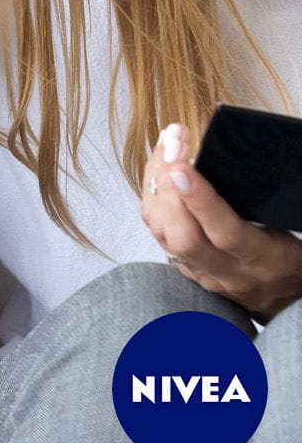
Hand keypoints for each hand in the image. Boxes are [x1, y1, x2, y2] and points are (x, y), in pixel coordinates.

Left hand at [142, 123, 301, 320]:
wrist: (284, 300)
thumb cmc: (290, 257)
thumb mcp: (287, 229)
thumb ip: (263, 204)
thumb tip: (230, 161)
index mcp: (263, 260)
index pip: (226, 232)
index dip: (200, 199)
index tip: (181, 165)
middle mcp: (228, 272)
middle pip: (183, 235)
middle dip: (168, 184)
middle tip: (172, 142)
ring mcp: (203, 274)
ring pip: (163, 234)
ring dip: (156, 186)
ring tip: (165, 148)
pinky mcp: (186, 271)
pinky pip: (159, 234)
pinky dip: (154, 199)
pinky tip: (158, 173)